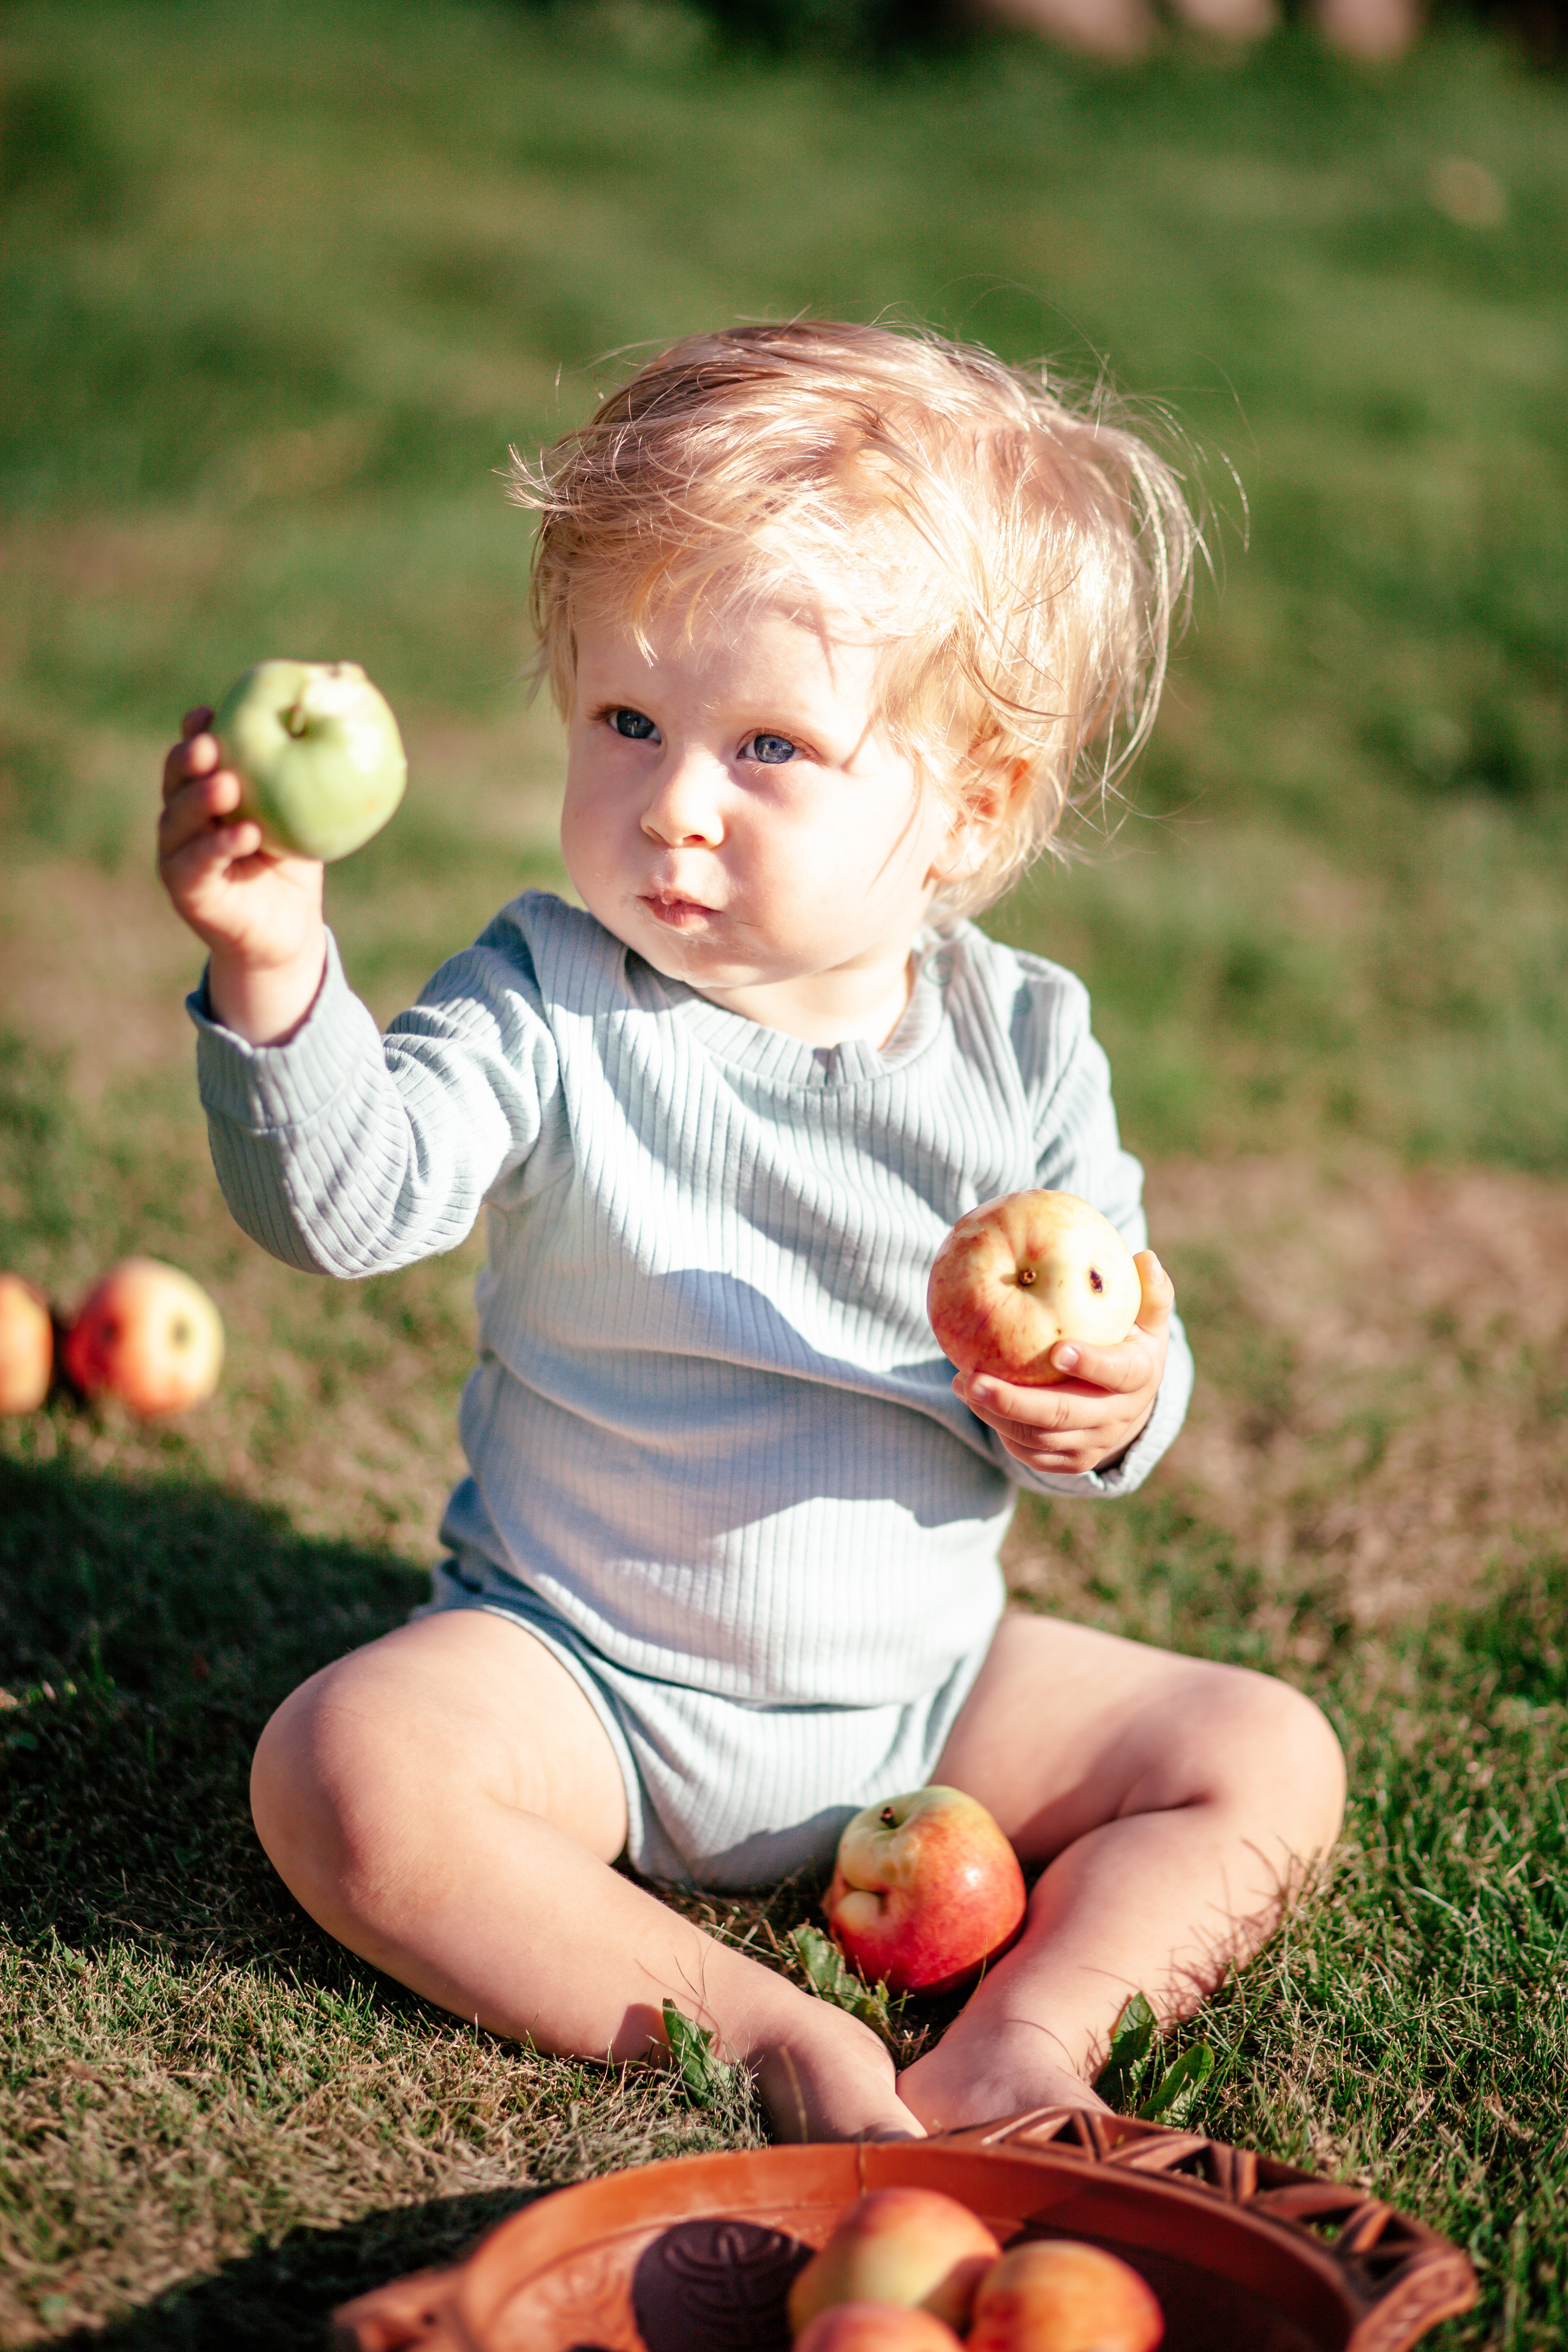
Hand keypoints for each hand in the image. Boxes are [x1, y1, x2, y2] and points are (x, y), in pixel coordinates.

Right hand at [158, 708, 326, 1043]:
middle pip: (175, 779)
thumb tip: (354, 679)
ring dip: (200, 800)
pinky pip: (197, 864)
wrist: (288, 931)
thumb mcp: (308, 808)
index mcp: (206, 789)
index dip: (196, 729)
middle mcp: (185, 817)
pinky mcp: (187, 890)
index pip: (194, 752)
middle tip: (212, 744)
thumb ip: (316, 759)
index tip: (212, 712)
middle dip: (189, 758)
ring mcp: (179, 853)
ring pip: (177, 819)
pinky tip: (245, 834)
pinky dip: (218, 847)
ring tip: (227, 785)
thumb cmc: (297, 857)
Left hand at [952, 1250, 1174, 1476]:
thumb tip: (1146, 1257)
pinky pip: (1028, 1452)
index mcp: (1140, 1377)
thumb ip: (1149, 1291)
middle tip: (974, 1379)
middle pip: (1064, 1415)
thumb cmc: (1130, 1342)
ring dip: (996, 1414)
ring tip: (962, 1382)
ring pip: (1039, 1438)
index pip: (1119, 1373)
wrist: (1127, 1401)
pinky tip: (972, 1398)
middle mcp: (1118, 1417)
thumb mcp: (1147, 1318)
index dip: (1091, 1364)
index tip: (1058, 1350)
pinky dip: (998, 1429)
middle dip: (1016, 1402)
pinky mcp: (1069, 1461)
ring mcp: (1092, 1443)